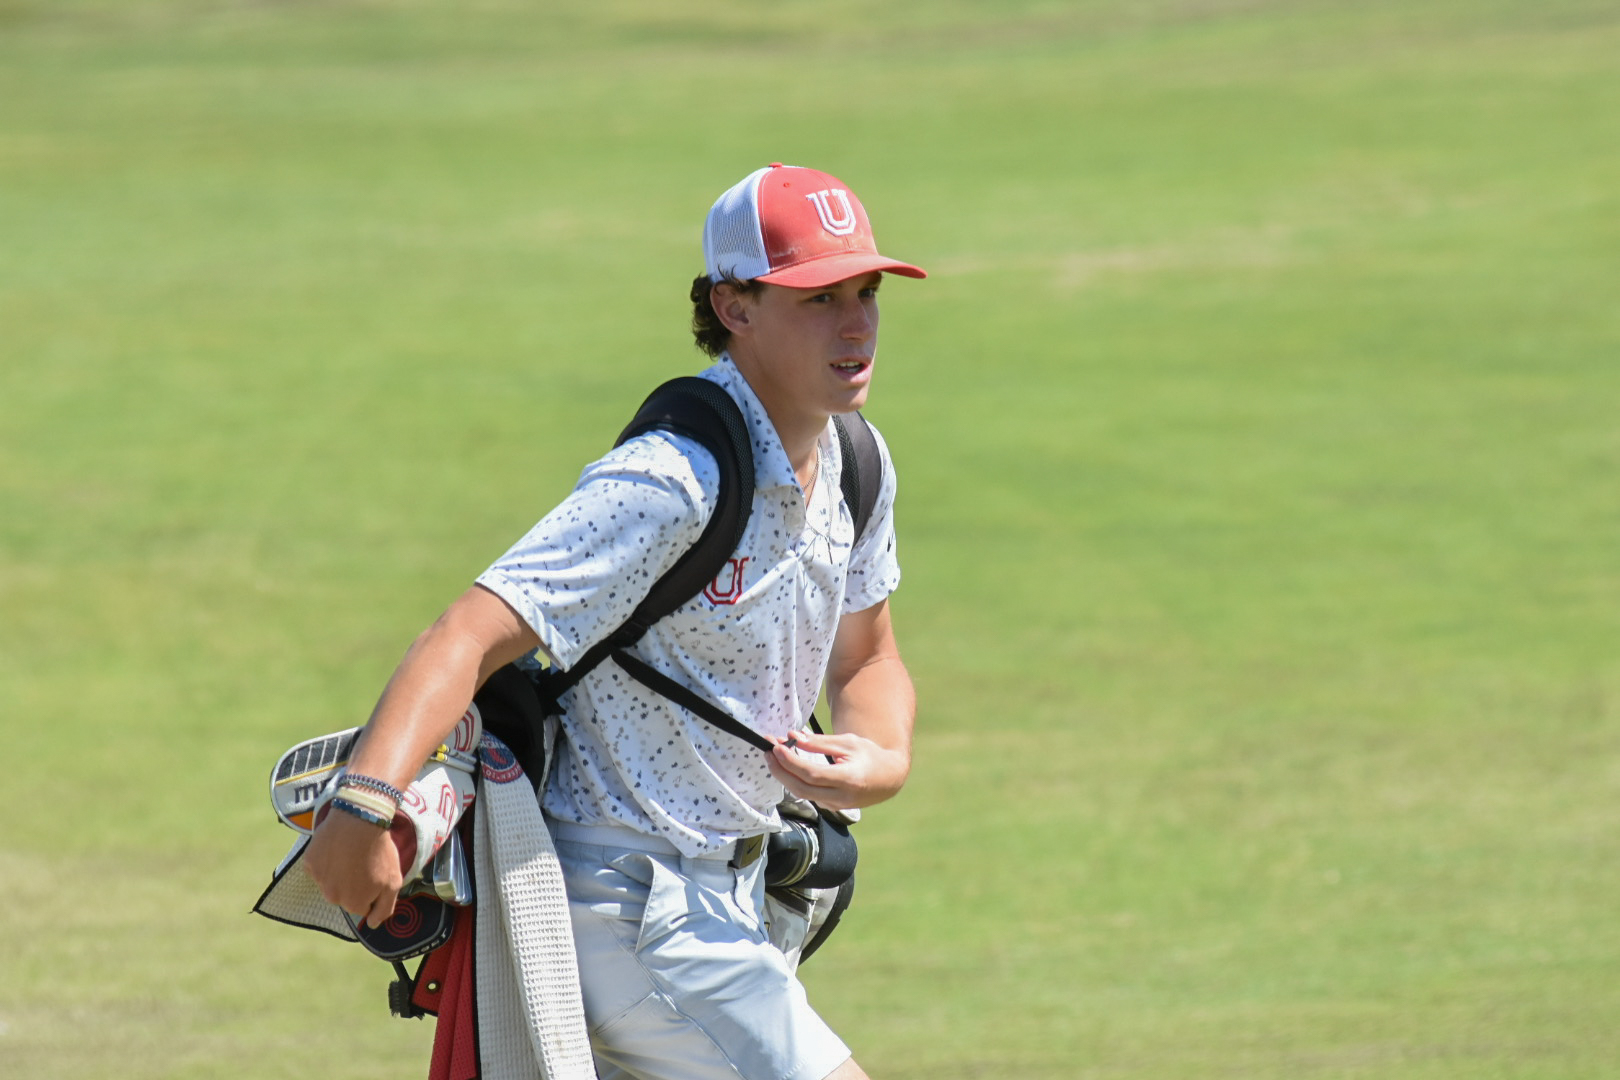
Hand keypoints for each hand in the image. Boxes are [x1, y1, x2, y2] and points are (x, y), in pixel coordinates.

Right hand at [301, 807, 405, 928]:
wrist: (358, 821)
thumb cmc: (379, 852)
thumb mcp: (393, 882)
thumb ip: (384, 909)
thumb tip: (373, 924)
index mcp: (354, 904)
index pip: (363, 906)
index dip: (372, 890)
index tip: (376, 873)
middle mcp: (333, 897)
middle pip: (345, 895)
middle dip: (354, 883)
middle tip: (364, 862)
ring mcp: (319, 880)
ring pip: (331, 881)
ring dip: (340, 871)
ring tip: (351, 852)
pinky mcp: (309, 863)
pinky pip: (319, 866)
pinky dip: (327, 859)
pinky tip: (337, 846)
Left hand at [766, 728, 908, 810]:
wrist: (888, 779)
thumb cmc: (870, 756)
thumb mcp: (849, 743)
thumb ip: (821, 742)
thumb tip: (794, 737)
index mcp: (848, 779)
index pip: (812, 774)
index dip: (791, 761)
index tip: (777, 746)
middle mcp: (841, 796)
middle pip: (801, 788)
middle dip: (780, 770)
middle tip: (767, 751)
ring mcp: (836, 805)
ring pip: (802, 793)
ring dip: (784, 775)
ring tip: (773, 756)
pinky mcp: (831, 807)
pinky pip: (808, 794)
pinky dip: (795, 780)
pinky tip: (788, 767)